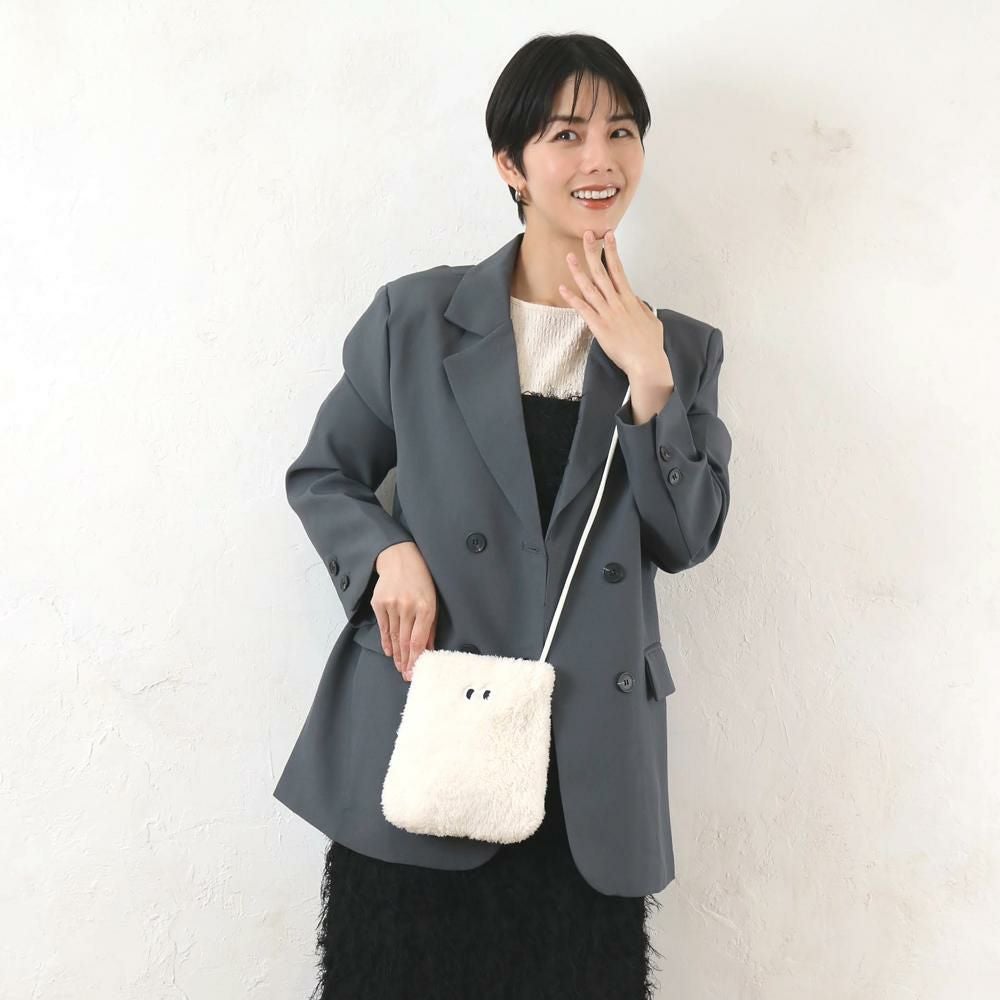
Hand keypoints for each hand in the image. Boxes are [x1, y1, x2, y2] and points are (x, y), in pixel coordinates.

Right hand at [372, 541, 436, 680]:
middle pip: (404, 641)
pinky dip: (386, 641)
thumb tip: (429, 649)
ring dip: (396, 654)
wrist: (399, 559)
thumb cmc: (421, 581)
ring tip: (399, 666)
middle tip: (406, 675)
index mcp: (425, 607)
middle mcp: (408, 607)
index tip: (414, 672)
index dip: (415, 659)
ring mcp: (392, 605)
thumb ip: (430, 626)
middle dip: (406, 661)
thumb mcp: (432, 601)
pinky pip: (383, 627)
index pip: (418, 640)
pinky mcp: (379, 603)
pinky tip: (389, 652)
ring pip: (393, 636)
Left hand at [557, 229, 672, 382]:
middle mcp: (617, 302)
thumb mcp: (651, 320)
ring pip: (591, 288)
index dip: (612, 251)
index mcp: (630, 299)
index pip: (619, 270)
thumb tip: (635, 298)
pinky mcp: (599, 327)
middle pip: (603, 273)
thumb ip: (641, 307)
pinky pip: (584, 310)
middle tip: (586, 235)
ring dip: (579, 272)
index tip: (608, 236)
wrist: (647, 362)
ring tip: (570, 257)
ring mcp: (607, 314)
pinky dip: (573, 298)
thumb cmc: (651, 345)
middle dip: (594, 252)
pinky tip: (563, 288)